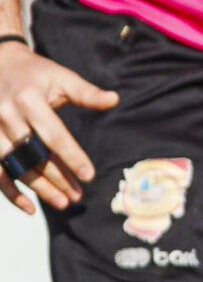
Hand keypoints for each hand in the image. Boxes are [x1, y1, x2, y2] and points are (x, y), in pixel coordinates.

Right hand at [0, 37, 117, 214]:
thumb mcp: (60, 76)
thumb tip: (114, 99)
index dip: (71, 156)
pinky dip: (10, 191)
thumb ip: (86, 92)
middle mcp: (6, 116)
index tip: (88, 176)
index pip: (53, 134)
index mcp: (28, 100)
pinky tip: (30, 207)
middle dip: (57, 178)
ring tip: (62, 203)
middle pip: (34, 154)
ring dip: (38, 188)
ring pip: (15, 166)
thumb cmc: (35, 73)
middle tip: (78, 196)